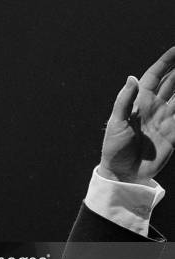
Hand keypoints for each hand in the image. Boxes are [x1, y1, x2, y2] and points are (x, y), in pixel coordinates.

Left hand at [99, 47, 174, 185]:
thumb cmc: (114, 147)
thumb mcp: (116, 123)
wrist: (122, 173)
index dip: (165, 62)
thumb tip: (132, 78)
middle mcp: (155, 107)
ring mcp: (166, 120)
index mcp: (139, 101)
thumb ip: (125, 100)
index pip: (155, 76)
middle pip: (174, 83)